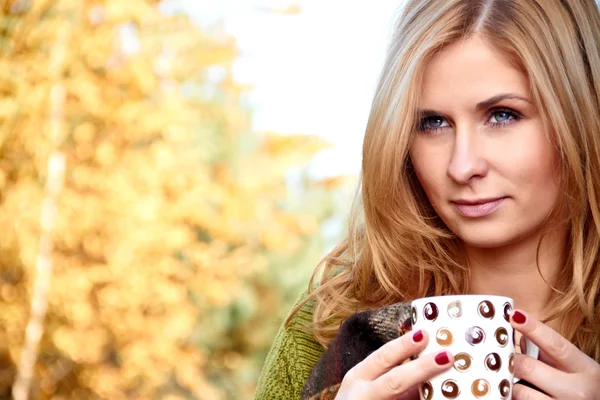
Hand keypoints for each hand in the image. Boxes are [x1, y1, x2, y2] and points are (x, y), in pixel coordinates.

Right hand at [335, 329, 453, 399]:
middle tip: (448, 356)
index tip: (425, 333)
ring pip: (403, 399)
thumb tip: (429, 368)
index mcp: (358, 377)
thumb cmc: (361, 399)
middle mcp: (363, 394)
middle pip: (394, 381)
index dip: (403, 346)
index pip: (381, 357)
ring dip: (429, 394)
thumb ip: (395, 379)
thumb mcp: (369, 386)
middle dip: (422, 369)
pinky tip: (441, 398)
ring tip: (456, 388)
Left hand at [510, 309, 599, 398]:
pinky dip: (512, 397)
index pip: (556, 345)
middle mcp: (577, 390)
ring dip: (510, 382)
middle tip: (501, 355)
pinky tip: (514, 393)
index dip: (533, 328)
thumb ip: (550, 350)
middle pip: (528, 367)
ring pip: (520, 390)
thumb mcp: (577, 368)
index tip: (514, 315)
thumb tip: (521, 332)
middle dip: (511, 359)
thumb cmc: (585, 387)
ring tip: (511, 379)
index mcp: (586, 370)